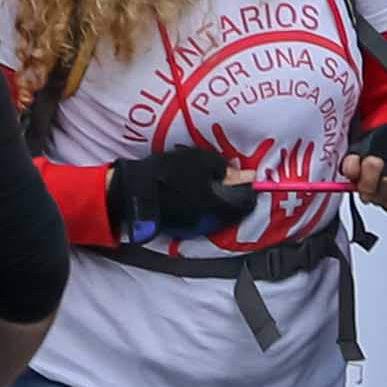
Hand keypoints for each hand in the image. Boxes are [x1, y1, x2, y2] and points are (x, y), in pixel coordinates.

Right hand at [107, 147, 257, 243]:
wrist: (136, 192)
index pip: (246, 202)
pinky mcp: (184, 226)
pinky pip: (203, 215)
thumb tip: (240, 173)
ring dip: (219, 200)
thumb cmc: (168, 172)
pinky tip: (195, 193)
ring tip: (211, 184)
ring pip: (218, 214)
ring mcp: (197, 225)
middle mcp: (212, 219)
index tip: (249, 178)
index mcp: (218, 204)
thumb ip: (222, 167)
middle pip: (233, 210)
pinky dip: (205, 205)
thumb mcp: (198, 160)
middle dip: (234, 195)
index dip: (250, 189)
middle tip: (231, 179)